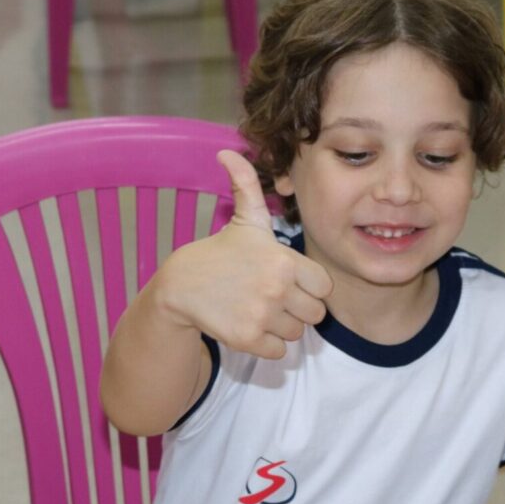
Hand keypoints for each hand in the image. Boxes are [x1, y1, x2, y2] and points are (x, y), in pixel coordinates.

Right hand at [155, 150, 332, 358]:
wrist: (180, 287)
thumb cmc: (220, 253)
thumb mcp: (244, 220)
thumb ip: (247, 186)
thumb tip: (227, 151)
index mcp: (284, 260)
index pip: (324, 287)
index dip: (309, 287)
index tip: (288, 281)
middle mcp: (277, 288)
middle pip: (314, 314)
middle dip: (297, 309)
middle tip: (273, 298)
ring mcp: (262, 315)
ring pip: (297, 334)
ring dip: (282, 327)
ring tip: (259, 309)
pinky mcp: (247, 339)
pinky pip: (279, 352)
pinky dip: (268, 344)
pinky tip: (250, 325)